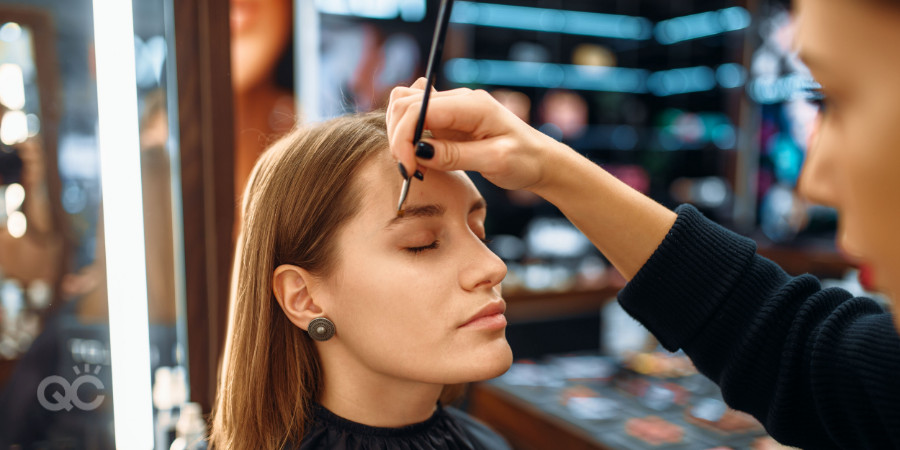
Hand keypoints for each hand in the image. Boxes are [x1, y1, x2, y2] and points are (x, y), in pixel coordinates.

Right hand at [386, 78, 563, 191]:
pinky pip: (415, 117)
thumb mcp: (494, 161)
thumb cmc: (525, 160)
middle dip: (398, 136)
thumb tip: (418, 151)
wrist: (541, 161)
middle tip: (409, 169)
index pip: (418, 108)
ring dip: (399, 134)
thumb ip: (455, 156)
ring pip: (404, 105)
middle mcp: (458, 99)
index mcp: (471, 104)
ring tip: (413, 165)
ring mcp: (452, 107)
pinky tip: (418, 157)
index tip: (408, 169)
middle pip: (403, 101)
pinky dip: (407, 135)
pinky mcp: (448, 119)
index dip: (403, 138)